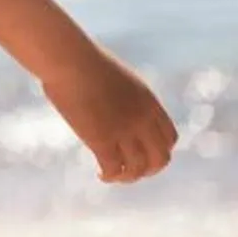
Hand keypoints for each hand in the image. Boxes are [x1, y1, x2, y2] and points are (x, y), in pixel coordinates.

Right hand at [42, 44, 177, 182]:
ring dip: (128, 177)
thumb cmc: (82, 60)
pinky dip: (109, 176)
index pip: (169, 138)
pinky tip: (100, 174)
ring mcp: (124, 131)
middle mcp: (143, 119)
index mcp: (149, 102)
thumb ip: (124, 96)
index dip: (158, 151)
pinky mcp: (102, 140)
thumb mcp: (116, 77)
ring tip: (113, 175)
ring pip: (138, 168)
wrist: (68, 59)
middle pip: (160, 158)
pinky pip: (113, 169)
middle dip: (148, 169)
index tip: (143, 154)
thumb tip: (113, 104)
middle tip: (131, 171)